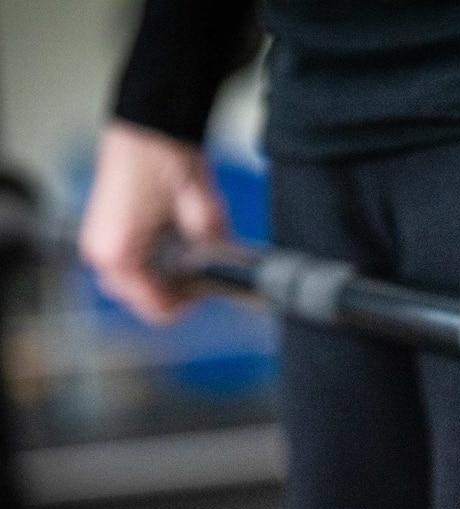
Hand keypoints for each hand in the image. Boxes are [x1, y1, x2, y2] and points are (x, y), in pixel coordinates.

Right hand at [79, 121, 228, 321]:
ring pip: (136, 282)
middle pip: (143, 298)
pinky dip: (154, 261)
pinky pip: (131, 263)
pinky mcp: (106, 229)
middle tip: (203, 274)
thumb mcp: (205, 212)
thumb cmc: (167, 158)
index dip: (189, 303)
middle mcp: (102, 253)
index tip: (208, 289)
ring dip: (165, 276)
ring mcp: (100, 241)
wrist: (150, 122)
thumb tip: (230, 271)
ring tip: (189, 256)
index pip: (156, 307)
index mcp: (120, 255)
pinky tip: (174, 243)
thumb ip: (215, 249)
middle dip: (176, 290)